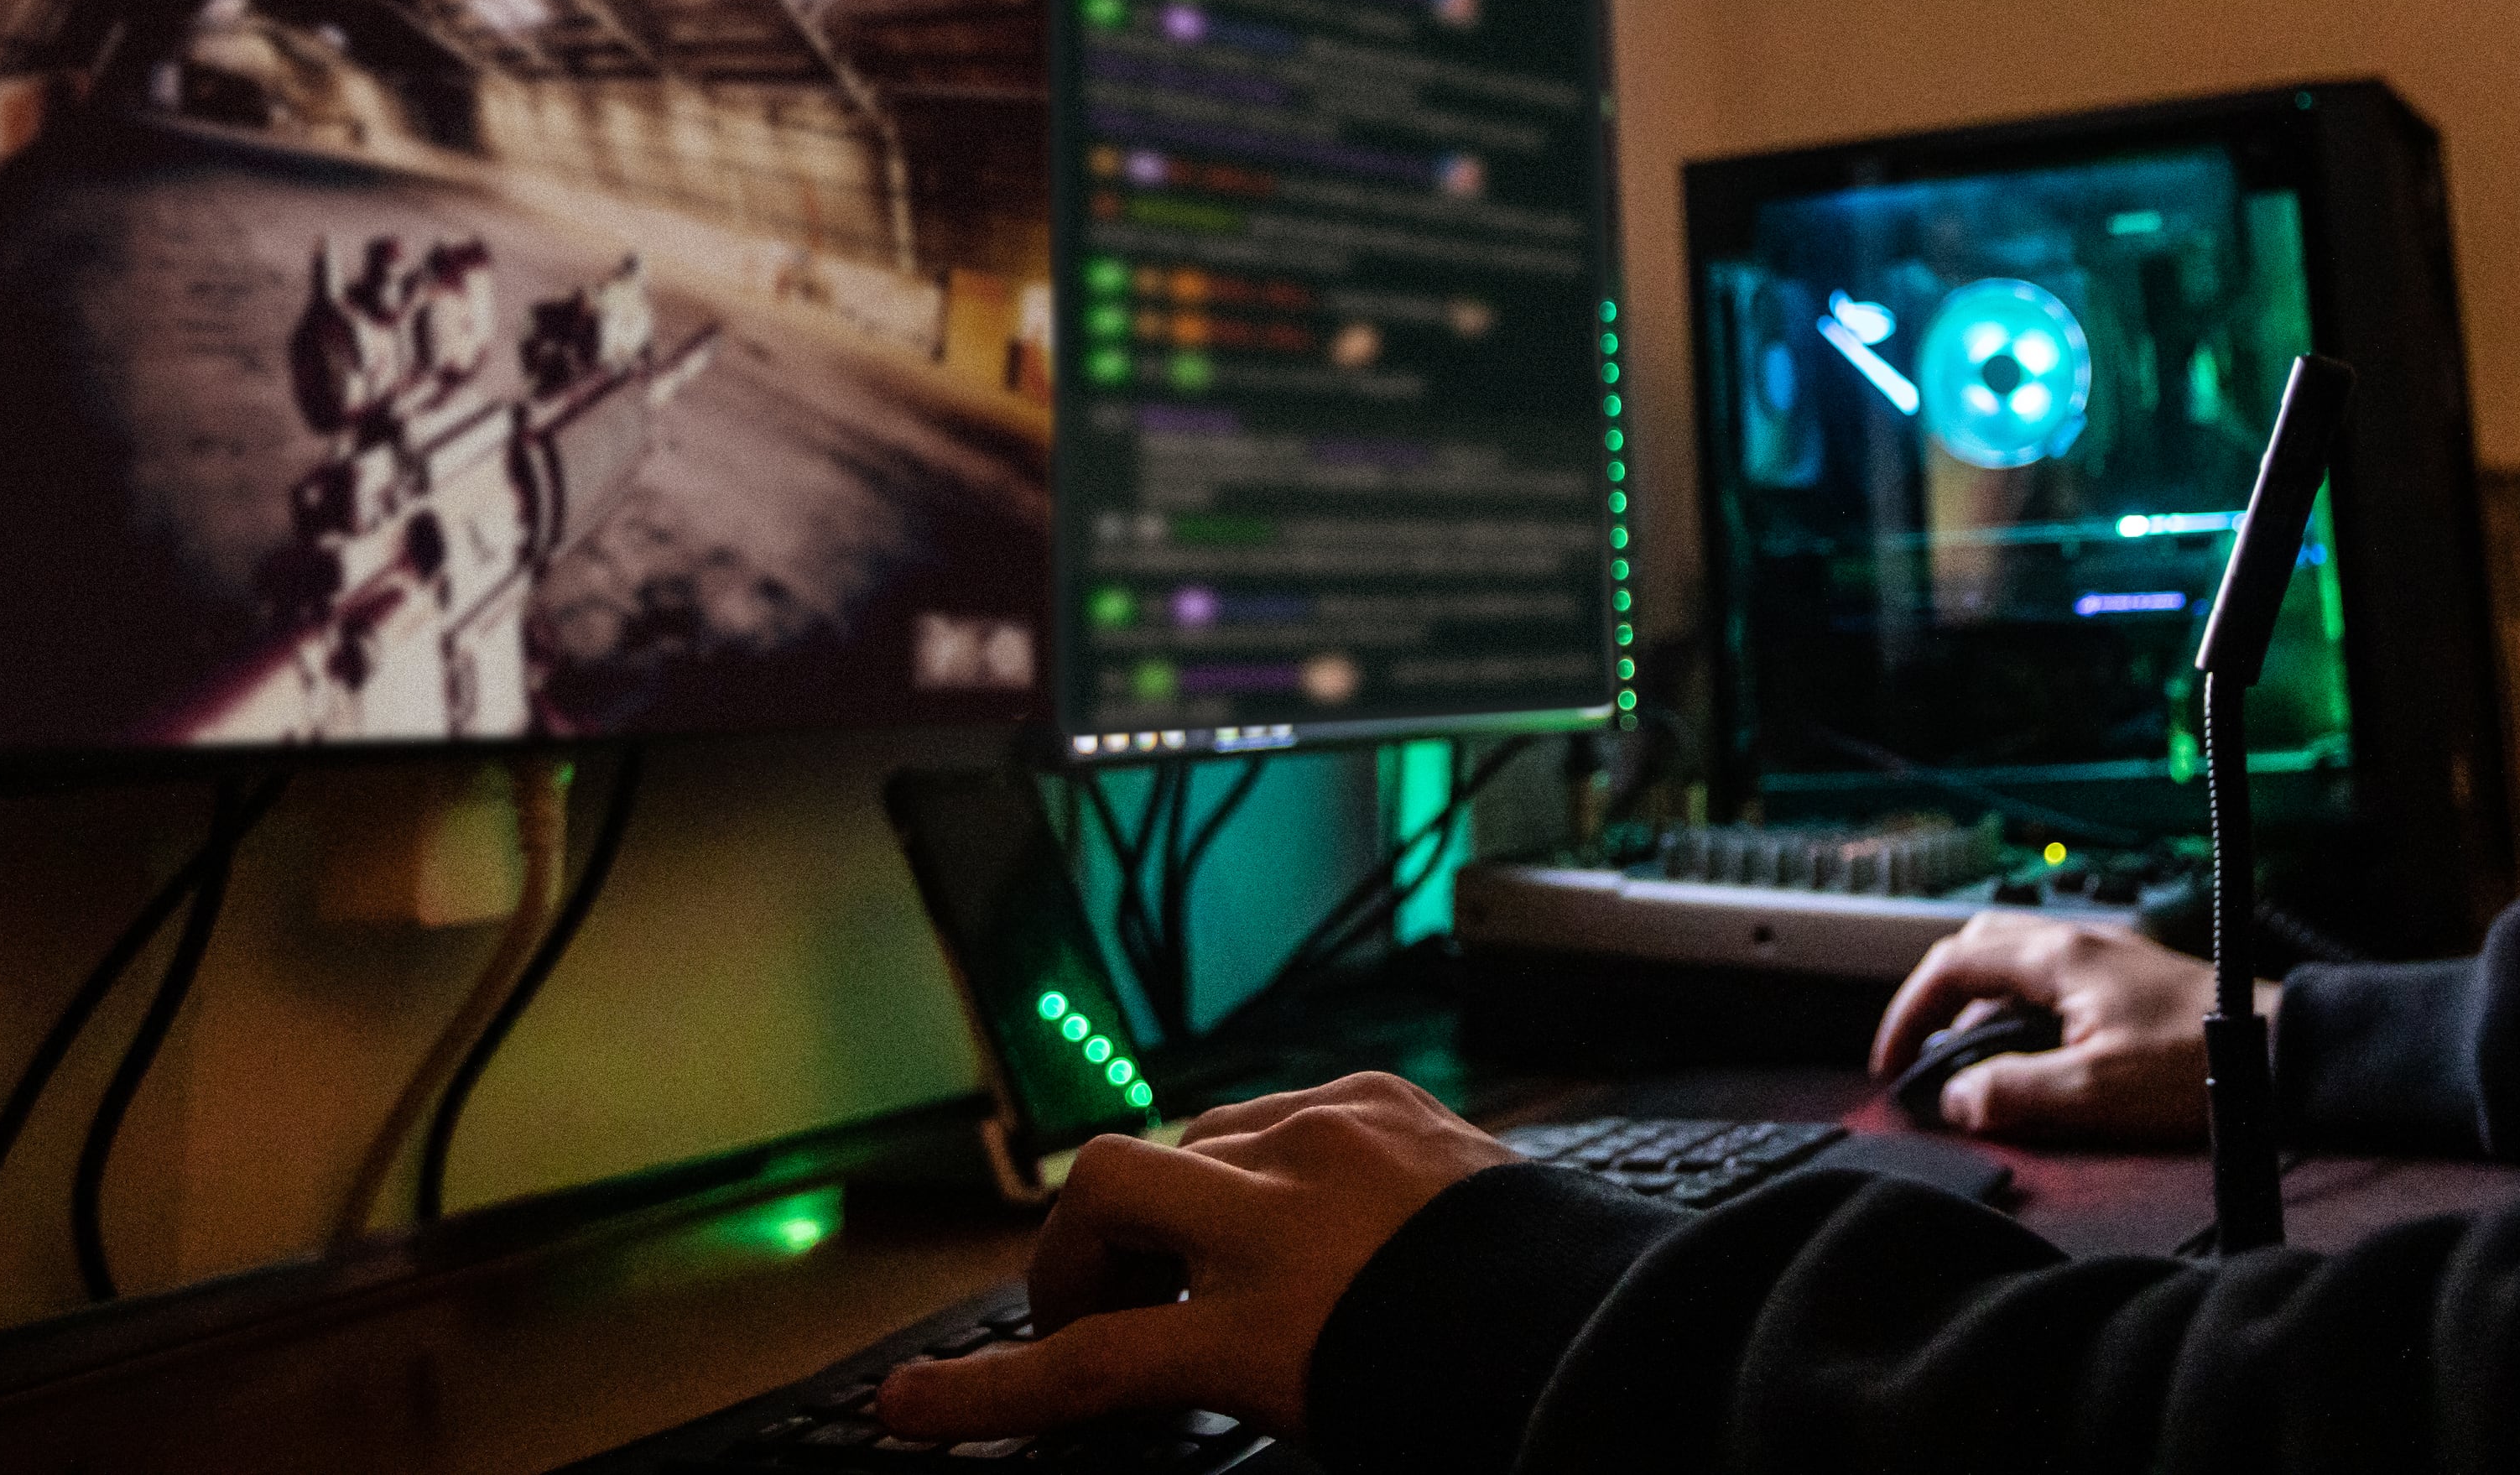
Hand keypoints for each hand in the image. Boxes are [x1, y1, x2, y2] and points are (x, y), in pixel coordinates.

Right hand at [877, 1072, 1512, 1444]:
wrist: (1611, 1330)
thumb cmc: (1475, 1398)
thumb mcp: (1321, 1420)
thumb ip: (1231, 1378)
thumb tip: (1165, 1351)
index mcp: (1264, 1328)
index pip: (1085, 1368)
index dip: (984, 1395)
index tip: (909, 1404)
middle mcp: (1285, 1216)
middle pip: (1111, 1192)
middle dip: (1078, 1248)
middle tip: (1096, 1307)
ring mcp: (1336, 1138)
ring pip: (1193, 1137)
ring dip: (1177, 1198)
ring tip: (1210, 1262)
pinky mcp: (1388, 1100)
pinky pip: (1283, 1112)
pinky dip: (1264, 1158)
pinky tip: (1298, 1207)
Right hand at [1869, 913, 2276, 1144]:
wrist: (2280, 1049)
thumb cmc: (2195, 1064)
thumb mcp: (2094, 1090)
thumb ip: (2014, 1092)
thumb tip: (1953, 1098)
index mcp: (2058, 957)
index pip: (1952, 963)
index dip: (1908, 1012)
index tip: (1892, 1062)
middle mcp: (2075, 942)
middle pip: (1975, 947)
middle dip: (1935, 998)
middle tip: (1918, 1052)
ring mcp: (2102, 955)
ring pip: (2011, 960)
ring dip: (1977, 1004)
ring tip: (1967, 1062)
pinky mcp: (2125, 977)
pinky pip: (2047, 978)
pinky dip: (2015, 1008)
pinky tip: (2028, 1053)